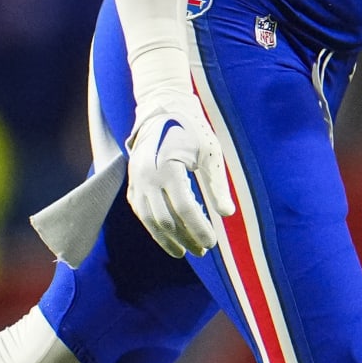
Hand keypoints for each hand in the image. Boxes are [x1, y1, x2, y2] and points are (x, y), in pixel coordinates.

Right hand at [125, 91, 235, 257]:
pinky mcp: (132, 183)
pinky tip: (168, 237)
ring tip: (185, 251)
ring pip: (150, 220)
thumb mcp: (209, 153)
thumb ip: (217, 184)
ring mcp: (137, 181)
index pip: (185, 209)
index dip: (199, 229)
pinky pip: (141, 213)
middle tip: (203, 250)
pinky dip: (154, 228)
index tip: (212, 243)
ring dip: (167, 239)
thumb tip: (228, 214)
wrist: (163, 111)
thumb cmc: (192, 130)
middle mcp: (148, 177)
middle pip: (166, 220)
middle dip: (185, 239)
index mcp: (168, 168)